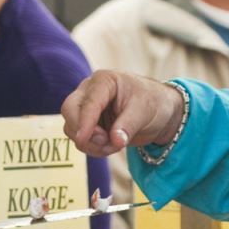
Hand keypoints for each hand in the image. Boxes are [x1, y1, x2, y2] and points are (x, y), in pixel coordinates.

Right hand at [61, 71, 184, 157]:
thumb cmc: (153, 103)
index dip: (84, 122)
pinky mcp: (87, 123)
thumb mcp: (144, 112)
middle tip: (106, 143)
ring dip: (90, 143)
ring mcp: (86, 107)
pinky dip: (92, 147)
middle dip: (83, 132)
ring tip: (115, 145)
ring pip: (71, 128)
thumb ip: (128, 126)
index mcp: (104, 81)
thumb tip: (115, 141)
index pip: (88, 102)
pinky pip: (80, 138)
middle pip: (69, 111)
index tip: (82, 139)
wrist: (159, 112)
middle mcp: (89, 91)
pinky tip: (111, 146)